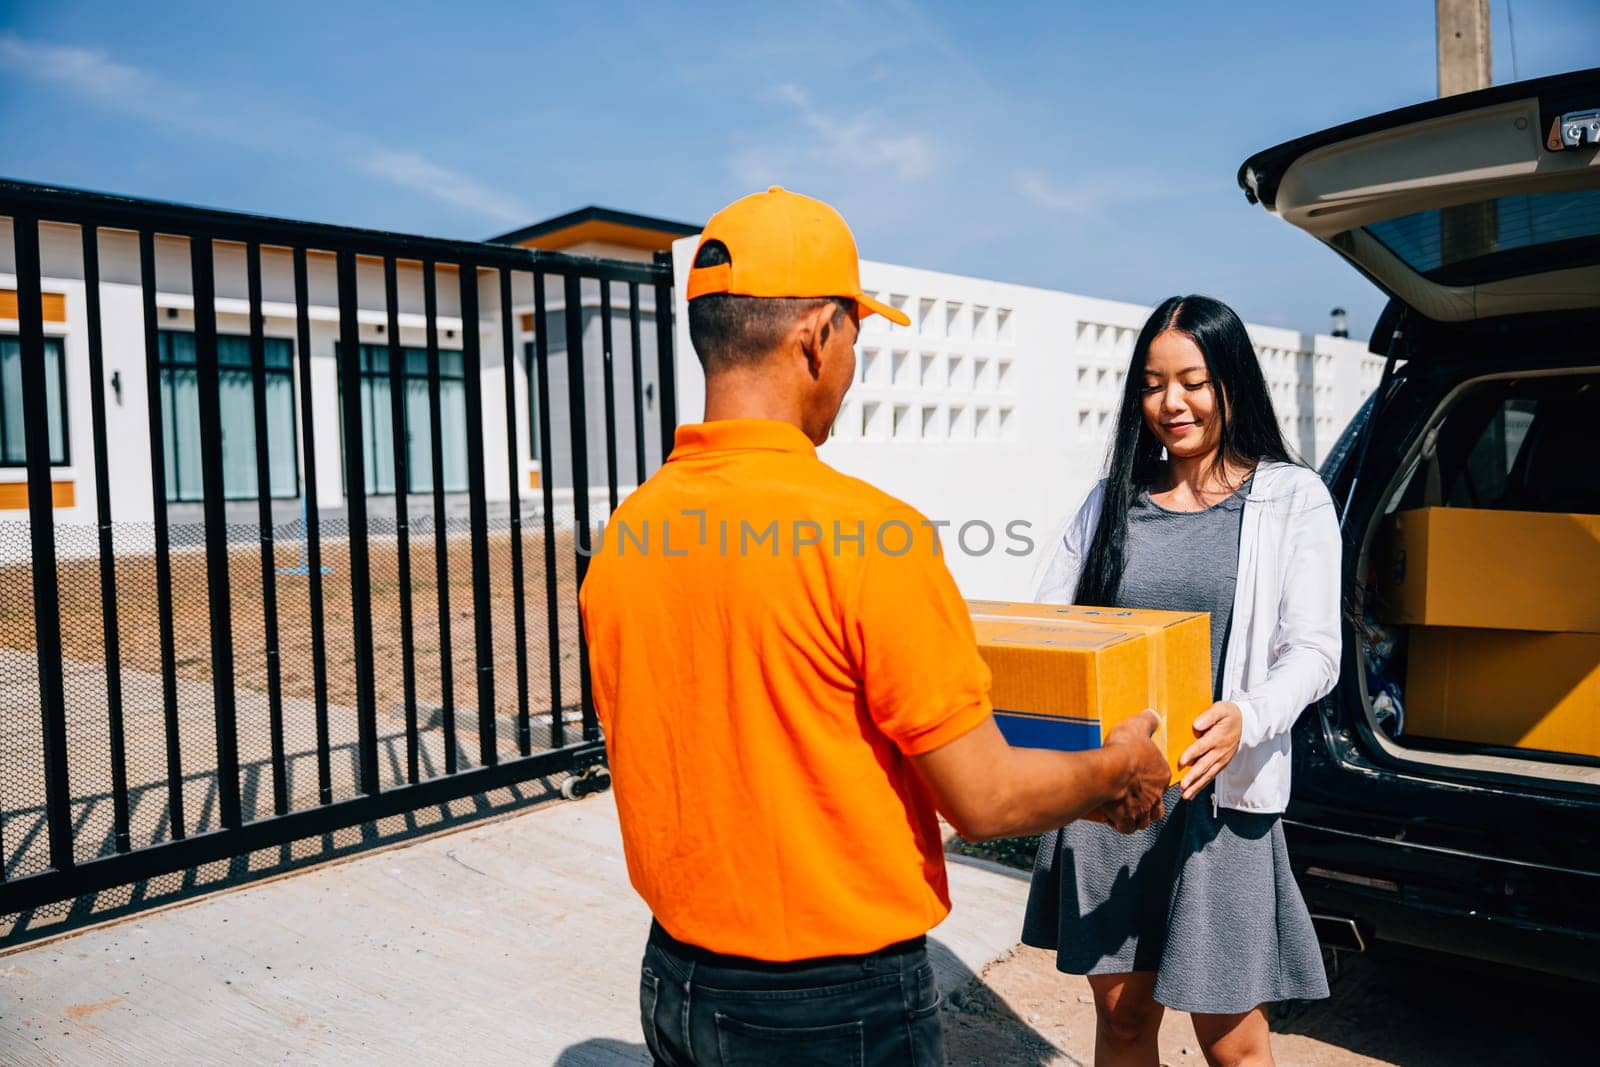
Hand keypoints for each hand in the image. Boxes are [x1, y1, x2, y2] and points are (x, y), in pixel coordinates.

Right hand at [1098, 710, 1168, 833]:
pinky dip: (1122, 825)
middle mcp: (1155, 795)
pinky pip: (1127, 827)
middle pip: (1158, 806)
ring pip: (1145, 820)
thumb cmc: (1123, 749)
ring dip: (1138, 817)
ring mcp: (1141, 809)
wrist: (1107, 770)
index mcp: (1161, 775)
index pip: (1162, 781)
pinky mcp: (1125, 818)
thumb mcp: (1136, 727)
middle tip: (1138, 798)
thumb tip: (1153, 714)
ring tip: (1127, 811)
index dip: (1153, 781)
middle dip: (1150, 805)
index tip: (1141, 777)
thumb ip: (1147, 722)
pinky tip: (1113, 819)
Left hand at [1179, 701, 1242, 800]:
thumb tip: (1196, 724)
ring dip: (1196, 785)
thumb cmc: (1229, 715)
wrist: (1246, 723)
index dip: (1192, 754)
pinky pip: (1211, 776)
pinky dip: (1201, 785)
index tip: (1182, 761)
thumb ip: (1209, 716)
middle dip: (1193, 777)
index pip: (1202, 746)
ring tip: (1186, 795)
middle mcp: (1219, 751)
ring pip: (1207, 774)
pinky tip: (1192, 793)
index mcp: (1217, 737)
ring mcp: (1221, 759)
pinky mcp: (1221, 764)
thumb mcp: (1221, 709)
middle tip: (1183, 786)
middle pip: (1204, 765)